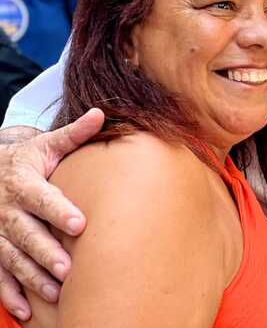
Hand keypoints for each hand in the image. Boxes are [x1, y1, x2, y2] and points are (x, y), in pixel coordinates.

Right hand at [0, 109, 103, 319]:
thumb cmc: (28, 160)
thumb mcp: (46, 145)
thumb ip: (74, 134)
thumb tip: (101, 114)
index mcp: (23, 184)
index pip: (42, 199)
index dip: (59, 211)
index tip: (80, 223)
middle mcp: (7, 212)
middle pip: (27, 235)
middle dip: (47, 253)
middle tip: (70, 269)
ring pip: (14, 259)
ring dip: (34, 278)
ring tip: (57, 292)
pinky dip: (11, 295)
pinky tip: (28, 311)